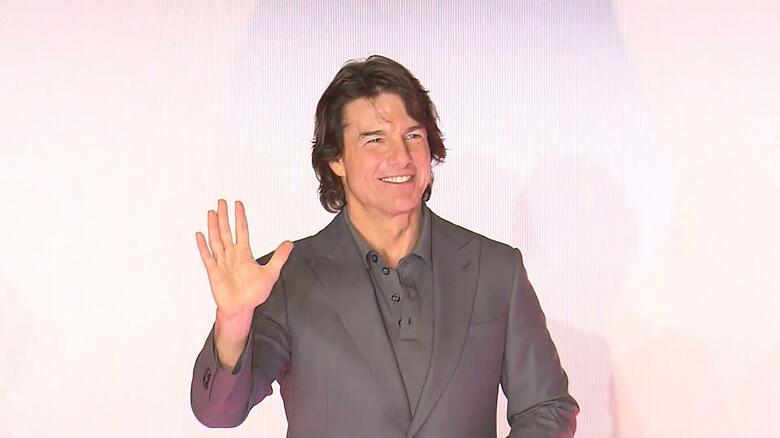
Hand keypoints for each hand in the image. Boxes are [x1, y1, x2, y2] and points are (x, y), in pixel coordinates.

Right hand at [195, 199, 292, 346]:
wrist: (241, 309)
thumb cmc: (253, 294)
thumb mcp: (271, 273)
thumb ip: (279, 257)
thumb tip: (289, 244)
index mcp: (244, 254)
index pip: (241, 231)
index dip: (240, 217)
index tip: (238, 204)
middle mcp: (231, 256)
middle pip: (226, 231)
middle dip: (224, 216)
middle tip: (221, 202)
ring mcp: (221, 263)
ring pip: (216, 240)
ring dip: (213, 226)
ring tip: (211, 213)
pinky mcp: (213, 272)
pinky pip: (207, 256)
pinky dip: (202, 246)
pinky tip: (199, 235)